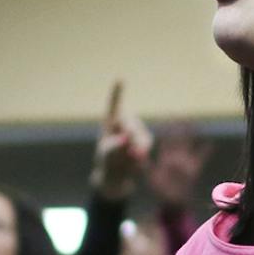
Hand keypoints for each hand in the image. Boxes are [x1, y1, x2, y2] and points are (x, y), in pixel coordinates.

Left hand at [91, 82, 151, 202]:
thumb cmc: (107, 162)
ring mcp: (137, 131)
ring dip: (136, 151)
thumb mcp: (107, 156)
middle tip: (130, 151)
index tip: (120, 78)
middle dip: (131, 138)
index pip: (114, 105)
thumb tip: (127, 139)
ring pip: (142, 137)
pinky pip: (146, 148)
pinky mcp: (145, 141)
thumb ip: (115, 147)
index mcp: (111, 122)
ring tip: (127, 159)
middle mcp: (125, 123)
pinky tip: (133, 162)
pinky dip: (139, 158)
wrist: (117, 175)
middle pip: (132, 125)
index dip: (117, 93)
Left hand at [147, 129, 209, 210]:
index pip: (167, 142)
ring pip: (189, 146)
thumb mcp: (152, 178)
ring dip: (192, 137)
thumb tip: (140, 157)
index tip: (169, 121)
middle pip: (179, 140)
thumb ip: (147, 167)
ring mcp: (185, 163)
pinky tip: (210, 144)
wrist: (172, 201)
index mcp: (165, 159)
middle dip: (181, 130)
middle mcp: (176, 159)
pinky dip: (205, 151)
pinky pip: (201, 158)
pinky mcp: (193, 170)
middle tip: (182, 117)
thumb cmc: (161, 191)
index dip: (168, 132)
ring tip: (194, 126)